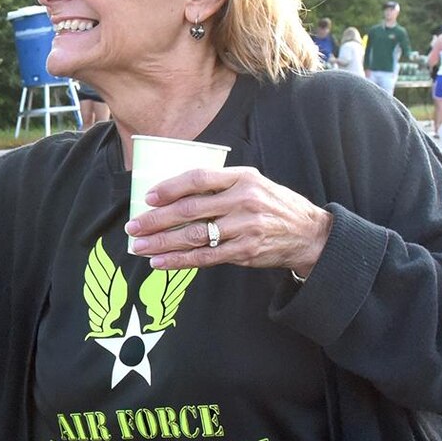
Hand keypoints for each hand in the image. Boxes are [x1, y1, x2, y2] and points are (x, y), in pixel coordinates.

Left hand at [125, 166, 331, 274]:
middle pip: (190, 210)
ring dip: (162, 243)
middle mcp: (244, 200)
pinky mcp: (245, 251)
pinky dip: (180, 261)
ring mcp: (245, 227)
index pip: (198, 179)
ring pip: (194, 236)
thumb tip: (174, 193)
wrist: (308, 232)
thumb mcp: (253, 184)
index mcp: (243, 177)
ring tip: (139, 247)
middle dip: (156, 219)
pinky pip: (206, 258)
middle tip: (133, 226)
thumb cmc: (272, 205)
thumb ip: (220, 185)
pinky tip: (160, 262)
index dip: (170, 188)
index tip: (148, 197)